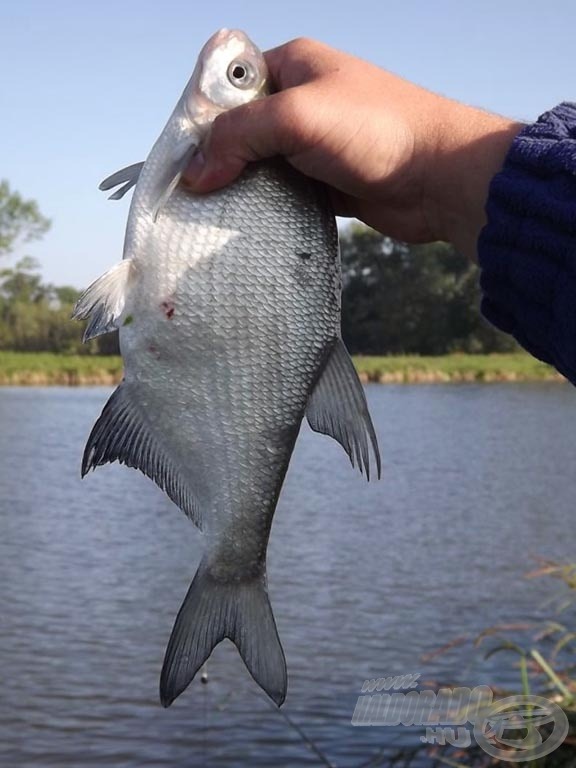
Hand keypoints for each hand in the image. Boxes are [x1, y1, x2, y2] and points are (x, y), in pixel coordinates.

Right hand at [184, 38, 522, 257]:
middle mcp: (302, 102)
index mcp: (293, 66)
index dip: (203, 120)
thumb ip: (241, 136)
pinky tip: (247, 226)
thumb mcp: (298, 117)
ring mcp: (315, 145)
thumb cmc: (375, 130)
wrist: (439, 178)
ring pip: (261, 166)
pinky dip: (267, 209)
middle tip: (194, 195)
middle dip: (219, 160)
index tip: (184, 159)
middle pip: (241, 130)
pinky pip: (283, 194)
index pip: (229, 88)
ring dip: (241, 189)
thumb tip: (196, 173)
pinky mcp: (326, 183)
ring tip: (212, 216)